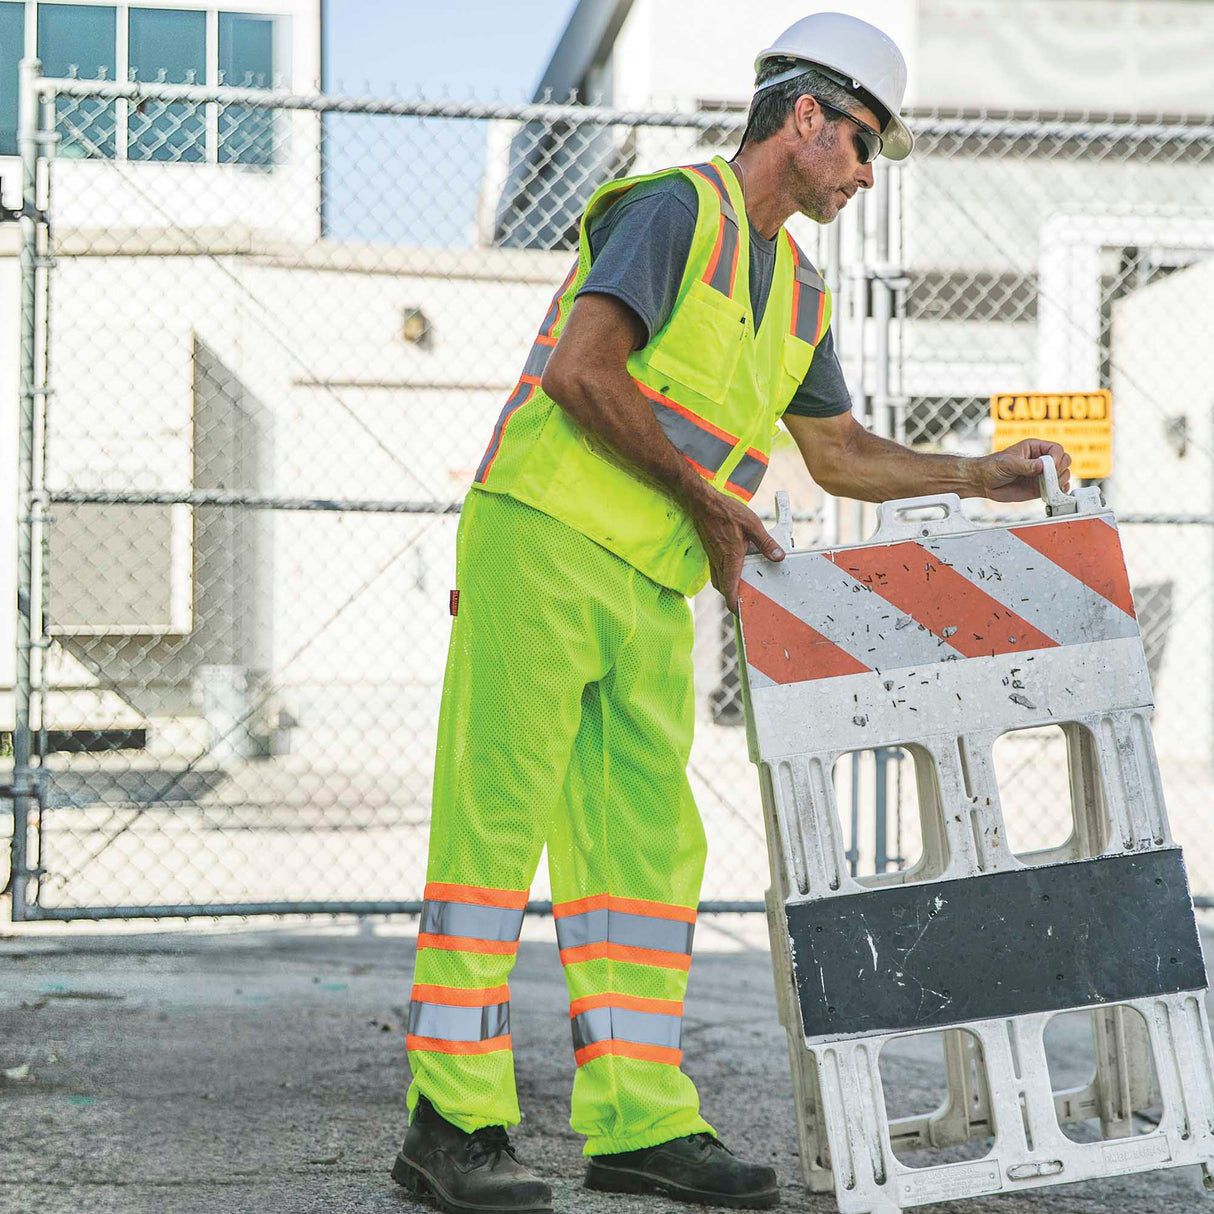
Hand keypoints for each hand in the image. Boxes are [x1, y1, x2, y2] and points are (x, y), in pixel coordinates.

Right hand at [687, 489, 784, 613]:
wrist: (702, 502)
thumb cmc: (726, 511)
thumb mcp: (752, 524)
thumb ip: (766, 543)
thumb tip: (779, 557)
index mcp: (731, 558)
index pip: (730, 589)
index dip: (734, 604)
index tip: (740, 613)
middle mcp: (719, 561)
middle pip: (723, 588)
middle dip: (732, 598)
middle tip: (744, 603)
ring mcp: (712, 556)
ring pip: (718, 580)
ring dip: (727, 587)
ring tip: (740, 589)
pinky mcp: (710, 551)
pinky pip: (716, 570)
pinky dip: (724, 576)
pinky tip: (733, 568)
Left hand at [975, 439, 1071, 501]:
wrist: (983, 482)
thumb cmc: (993, 467)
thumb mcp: (1007, 463)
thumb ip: (1024, 465)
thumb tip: (1041, 466)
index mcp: (1035, 448)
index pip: (1056, 449)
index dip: (1057, 457)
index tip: (1049, 467)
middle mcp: (1042, 460)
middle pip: (1064, 461)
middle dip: (1060, 470)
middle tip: (1048, 478)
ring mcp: (1042, 475)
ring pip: (1063, 475)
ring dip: (1060, 482)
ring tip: (1048, 487)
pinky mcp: (1040, 488)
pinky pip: (1056, 489)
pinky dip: (1059, 492)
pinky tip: (1054, 494)